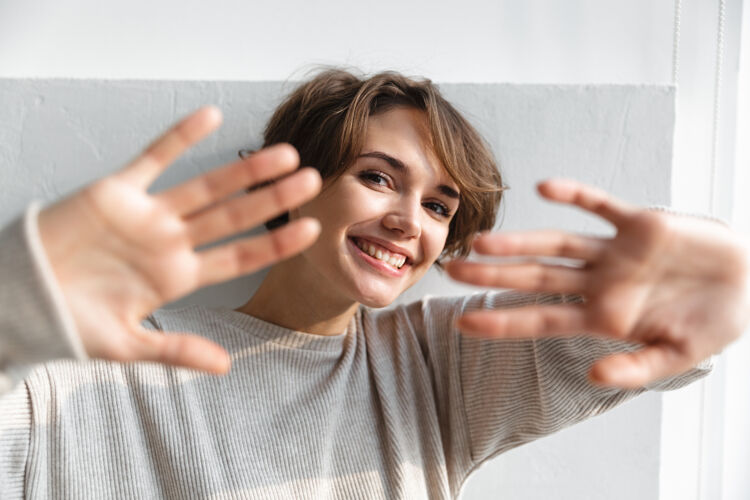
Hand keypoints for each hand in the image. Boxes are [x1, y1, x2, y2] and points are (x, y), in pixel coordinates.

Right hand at [37, 107, 321, 374]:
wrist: (21, 300)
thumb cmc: (71, 323)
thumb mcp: (127, 345)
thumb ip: (177, 350)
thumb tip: (226, 367)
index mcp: (179, 276)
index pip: (239, 255)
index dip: (275, 242)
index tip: (312, 228)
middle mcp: (172, 241)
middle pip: (235, 215)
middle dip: (273, 198)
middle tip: (313, 179)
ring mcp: (148, 214)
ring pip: (206, 186)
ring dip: (244, 170)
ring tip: (283, 154)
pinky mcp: (117, 191)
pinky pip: (154, 158)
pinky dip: (181, 137)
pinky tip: (212, 116)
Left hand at [446, 179, 749, 387]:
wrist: (748, 284)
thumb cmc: (709, 322)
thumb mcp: (677, 356)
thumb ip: (637, 369)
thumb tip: (595, 375)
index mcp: (601, 316)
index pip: (540, 318)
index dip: (502, 320)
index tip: (463, 323)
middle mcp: (598, 281)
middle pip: (535, 276)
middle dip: (494, 274)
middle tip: (451, 270)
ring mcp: (614, 251)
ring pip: (557, 243)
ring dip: (521, 241)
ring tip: (482, 240)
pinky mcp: (639, 223)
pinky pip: (601, 206)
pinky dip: (577, 196)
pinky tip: (547, 189)